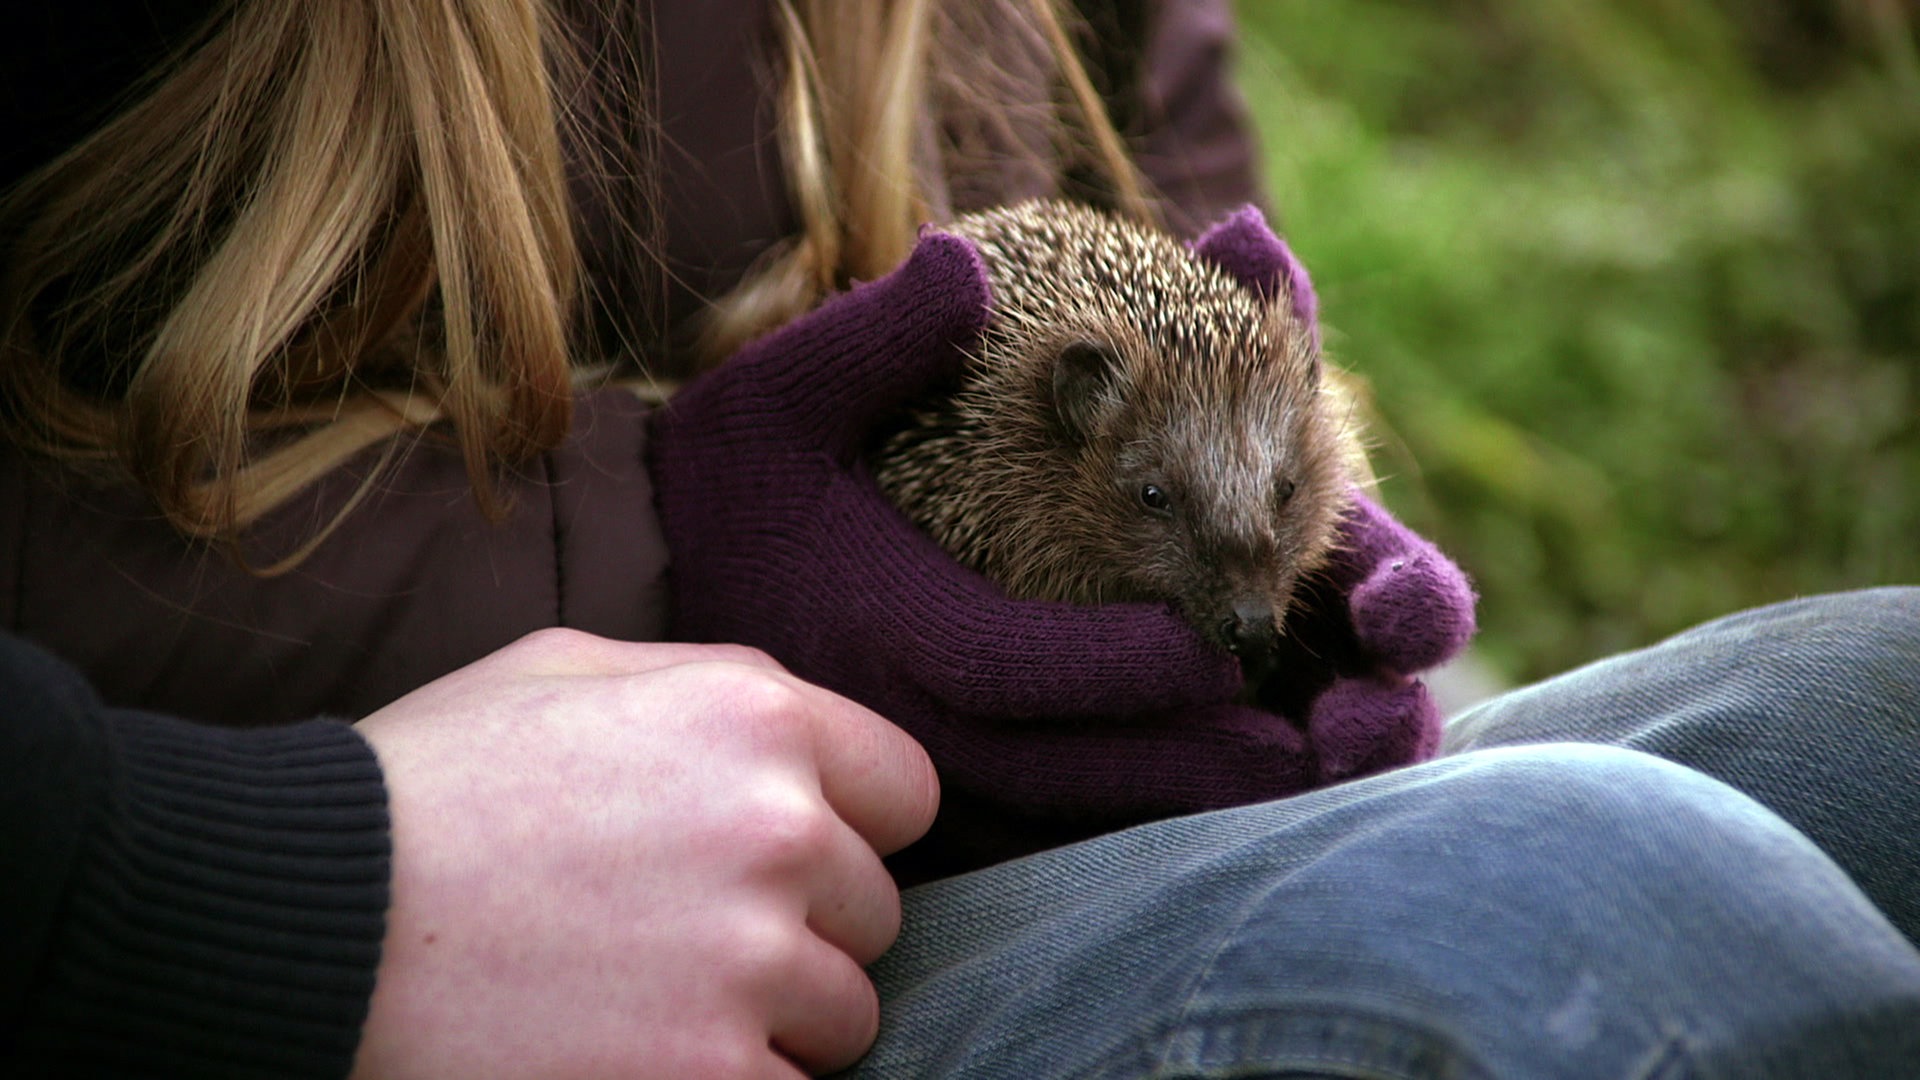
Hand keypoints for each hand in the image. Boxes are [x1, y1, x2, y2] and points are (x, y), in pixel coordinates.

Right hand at [349, 630, 936, 1078]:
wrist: (308, 919)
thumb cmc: (429, 784)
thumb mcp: (569, 669)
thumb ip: (713, 683)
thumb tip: (802, 730)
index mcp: (754, 718)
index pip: (906, 795)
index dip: (852, 829)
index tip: (794, 859)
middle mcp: (779, 833)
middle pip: (871, 914)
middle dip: (799, 927)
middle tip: (681, 934)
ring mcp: (751, 965)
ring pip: (841, 1016)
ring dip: (770, 1018)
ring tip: (649, 997)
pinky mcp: (712, 1078)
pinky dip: (729, 1079)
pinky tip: (638, 1050)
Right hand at [648, 217, 1471, 882]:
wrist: (647, 600)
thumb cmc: (725, 489)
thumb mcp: (772, 394)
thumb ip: (868, 338)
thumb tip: (961, 266)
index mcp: (877, 622)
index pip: (1016, 665)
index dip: (1120, 667)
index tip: (1214, 643)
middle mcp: (892, 716)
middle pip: (1056, 770)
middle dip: (1182, 762)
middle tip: (1297, 756)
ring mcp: (898, 772)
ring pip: (1046, 817)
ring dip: (1163, 806)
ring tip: (1275, 789)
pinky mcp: (903, 798)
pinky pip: (1015, 836)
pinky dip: (1104, 826)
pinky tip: (1182, 809)